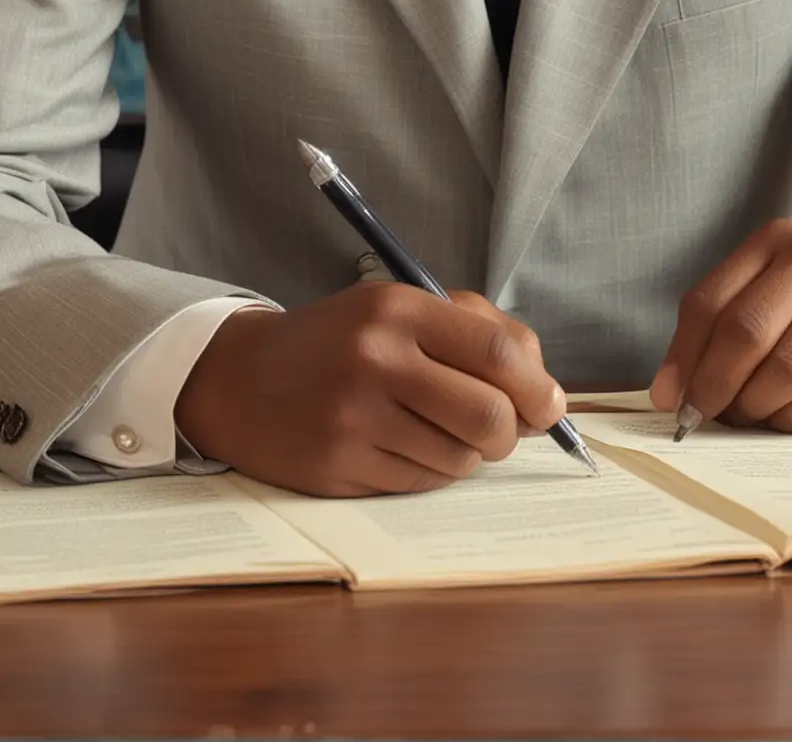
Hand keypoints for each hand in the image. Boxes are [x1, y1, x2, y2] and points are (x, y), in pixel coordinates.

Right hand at [174, 285, 565, 496]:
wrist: (242, 378)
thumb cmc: (340, 342)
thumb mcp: (398, 309)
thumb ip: (474, 332)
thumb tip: (544, 389)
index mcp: (399, 309)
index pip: (497, 351)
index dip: (537, 387)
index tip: (549, 406)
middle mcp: (377, 359)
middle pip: (488, 414)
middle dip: (510, 434)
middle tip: (502, 433)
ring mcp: (355, 416)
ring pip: (458, 458)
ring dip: (465, 455)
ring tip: (437, 432)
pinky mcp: (338, 464)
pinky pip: (418, 483)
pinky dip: (426, 472)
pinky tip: (399, 447)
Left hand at [648, 220, 791, 435]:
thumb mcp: (759, 288)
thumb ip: (707, 328)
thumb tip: (667, 395)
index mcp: (788, 241)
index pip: (719, 307)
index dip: (691, 364)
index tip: (678, 404)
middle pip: (762, 346)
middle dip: (730, 395)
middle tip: (723, 417)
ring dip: (776, 418)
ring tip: (768, 416)